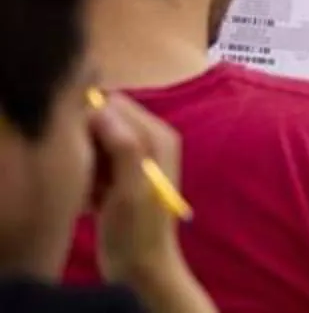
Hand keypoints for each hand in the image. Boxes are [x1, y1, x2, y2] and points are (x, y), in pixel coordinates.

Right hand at [90, 94, 185, 285]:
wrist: (142, 267)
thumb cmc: (137, 231)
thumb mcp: (131, 190)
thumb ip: (125, 148)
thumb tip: (105, 111)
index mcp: (158, 135)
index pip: (113, 105)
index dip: (92, 127)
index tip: (92, 161)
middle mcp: (152, 138)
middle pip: (102, 121)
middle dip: (88, 147)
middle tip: (93, 182)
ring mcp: (138, 155)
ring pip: (94, 142)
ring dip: (86, 166)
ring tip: (95, 195)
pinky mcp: (122, 172)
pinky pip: (93, 162)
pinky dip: (87, 179)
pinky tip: (94, 202)